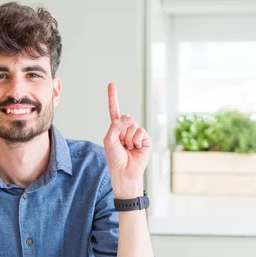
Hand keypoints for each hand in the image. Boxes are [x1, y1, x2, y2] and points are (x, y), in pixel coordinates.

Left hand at [103, 82, 151, 198]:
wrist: (125, 173)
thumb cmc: (115, 159)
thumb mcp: (109, 140)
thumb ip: (115, 126)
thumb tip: (129, 116)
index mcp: (115, 129)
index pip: (114, 110)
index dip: (113, 97)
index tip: (111, 84)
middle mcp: (126, 130)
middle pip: (125, 118)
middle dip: (122, 130)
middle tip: (121, 144)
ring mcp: (137, 134)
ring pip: (133, 126)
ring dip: (129, 138)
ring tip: (128, 148)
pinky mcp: (146, 139)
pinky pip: (141, 132)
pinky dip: (137, 140)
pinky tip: (136, 148)